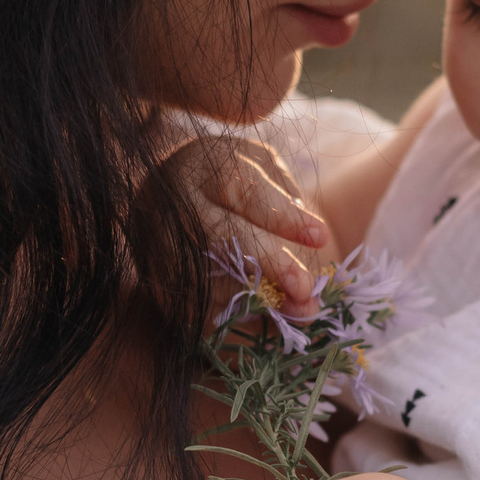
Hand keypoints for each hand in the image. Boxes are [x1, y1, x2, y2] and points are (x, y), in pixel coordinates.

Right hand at [162, 134, 330, 308]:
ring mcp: (159, 246)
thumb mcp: (256, 163)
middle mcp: (174, 206)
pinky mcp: (159, 283)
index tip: (321, 237)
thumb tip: (310, 238)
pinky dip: (237, 316)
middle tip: (306, 290)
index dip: (283, 218)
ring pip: (209, 280)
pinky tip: (270, 316)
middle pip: (222, 238)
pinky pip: (197, 307)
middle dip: (270, 266)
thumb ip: (283, 193)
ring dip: (258, 302)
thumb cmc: (226, 175)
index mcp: (202, 167)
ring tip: (300, 312)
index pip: (244, 193)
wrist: (165, 194)